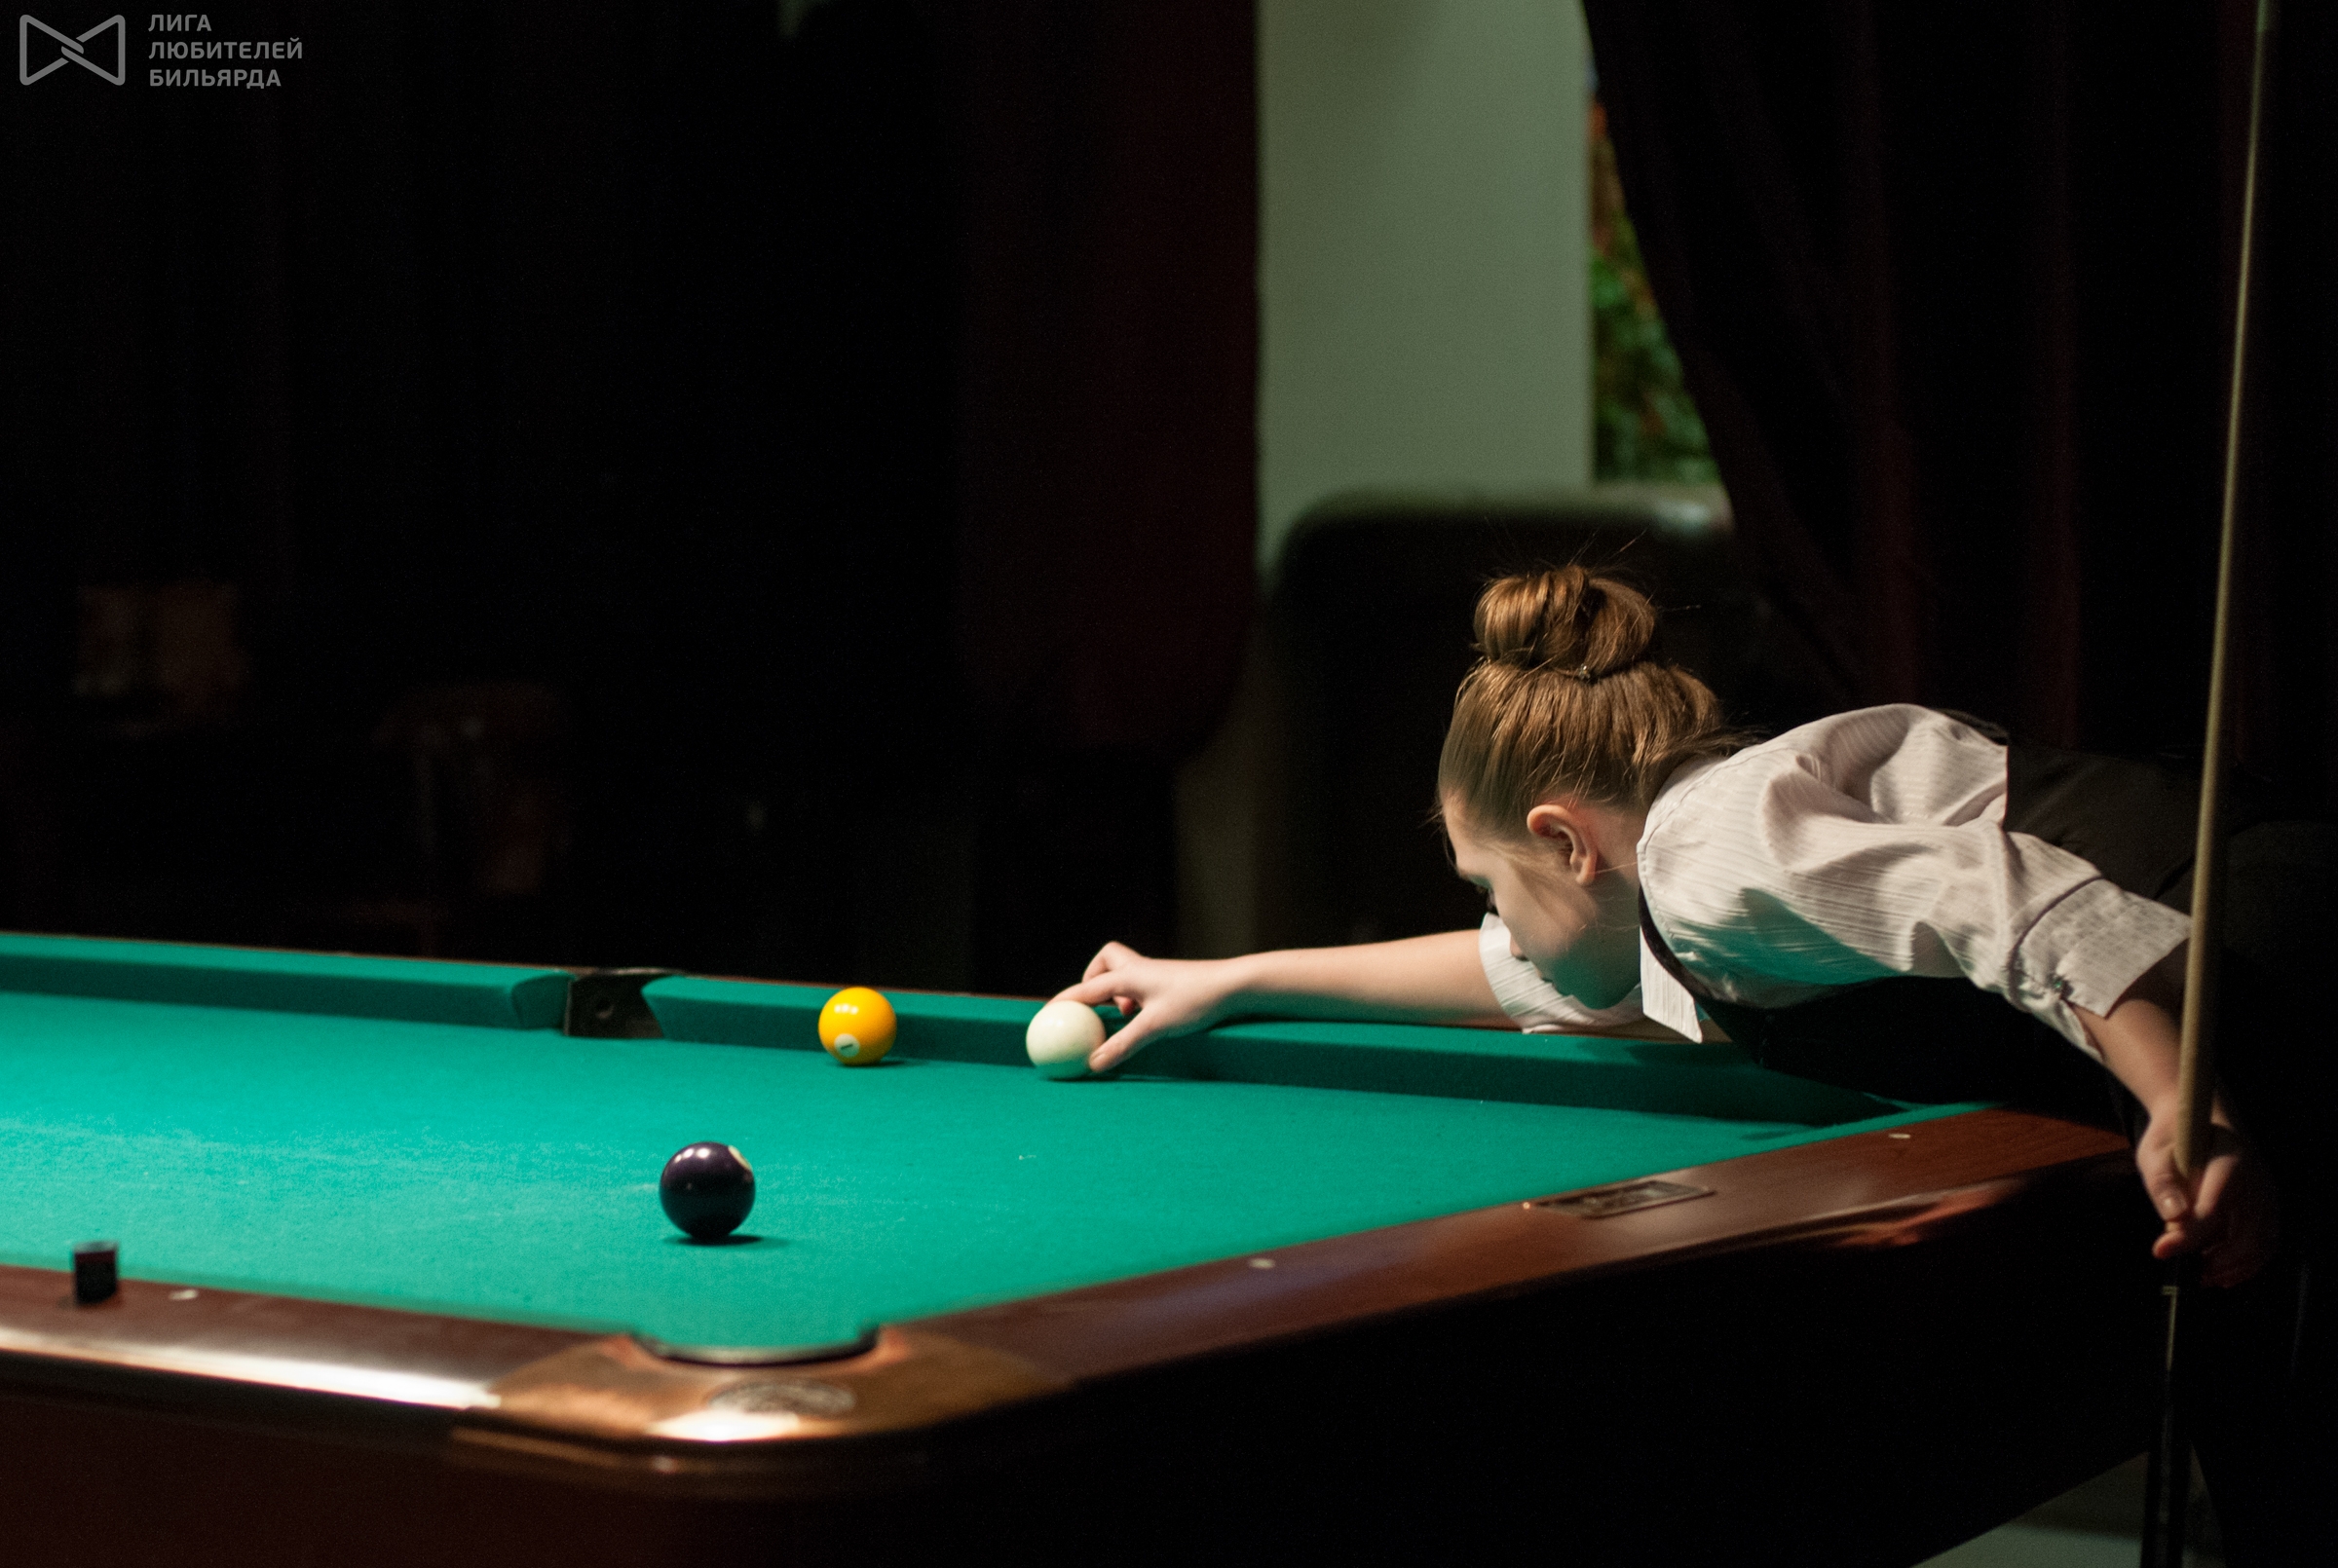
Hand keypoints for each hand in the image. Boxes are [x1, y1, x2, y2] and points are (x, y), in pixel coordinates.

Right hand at [1053, 942, 1249, 1071]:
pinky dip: (1134, 999)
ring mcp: (1156, 974)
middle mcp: (1140, 969)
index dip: (1065, 1001)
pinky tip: (1145, 1018)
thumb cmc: (1194, 1002)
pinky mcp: (1170, 983)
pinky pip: (1140, 986)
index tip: (1047, 1013)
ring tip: (1122, 1016)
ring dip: (1115, 990)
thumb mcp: (1155, 1028)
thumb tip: (1092, 1064)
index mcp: (1130, 975)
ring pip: (1124, 972)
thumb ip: (1122, 1045)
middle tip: (1092, 1007)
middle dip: (1093, 979)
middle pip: (1106, 962)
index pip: (1087, 988)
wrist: (1234, 986)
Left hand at [2135, 1109, 2278, 1287]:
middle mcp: (2257, 1181)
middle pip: (2246, 1232)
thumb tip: (2174, 1219)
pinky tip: (2223, 1274)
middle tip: (2190, 1274)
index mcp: (2229, 1163)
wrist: (2201, 1120)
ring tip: (2204, 1278)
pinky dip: (2249, 1263)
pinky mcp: (2268, 1208)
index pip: (2213, 1208)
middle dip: (2218, 1259)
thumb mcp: (2156, 1153)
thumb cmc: (2174, 1140)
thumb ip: (2163, 1184)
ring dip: (2235, 1266)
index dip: (2189, 1235)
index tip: (2161, 1251)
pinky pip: (2266, 1242)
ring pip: (2262, 1242)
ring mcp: (2267, 1195)